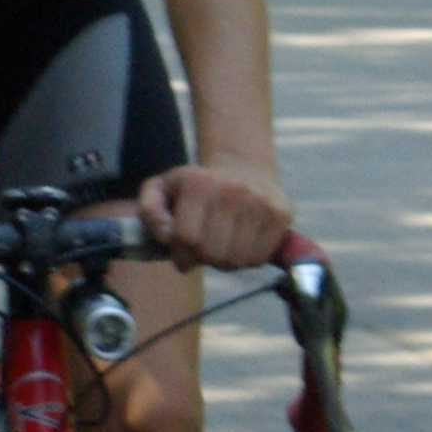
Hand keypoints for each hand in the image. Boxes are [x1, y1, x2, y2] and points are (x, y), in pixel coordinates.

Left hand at [139, 156, 290, 269]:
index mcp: (199, 182)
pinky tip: (240, 242)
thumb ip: (150, 211)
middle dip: (202, 258)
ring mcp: (260, 201)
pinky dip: (246, 259)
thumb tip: (165, 235)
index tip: (180, 250)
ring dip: (224, 261)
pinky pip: (259, 259)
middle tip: (201, 248)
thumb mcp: (161, 190)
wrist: (242, 169)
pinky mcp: (281, 214)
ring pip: (236, 260)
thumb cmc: (194, 188)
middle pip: (212, 253)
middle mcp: (233, 189)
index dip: (179, 252)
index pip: (186, 238)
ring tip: (220, 244)